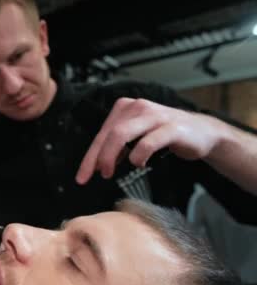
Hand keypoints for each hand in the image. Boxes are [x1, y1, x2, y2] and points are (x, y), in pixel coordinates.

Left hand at [76, 98, 222, 183]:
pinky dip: (138, 155)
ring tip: (110, 172)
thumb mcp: (137, 138)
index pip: (102, 134)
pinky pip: (148, 142)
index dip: (90, 157)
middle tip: (98, 176)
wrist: (202, 133)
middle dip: (98, 157)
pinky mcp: (172, 127)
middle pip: (110, 133)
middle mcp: (138, 107)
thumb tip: (98, 165)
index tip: (82, 177)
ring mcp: (155, 115)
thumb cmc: (165, 135)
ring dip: (112, 156)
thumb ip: (118, 147)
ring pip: (122, 134)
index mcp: (125, 108)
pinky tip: (138, 163)